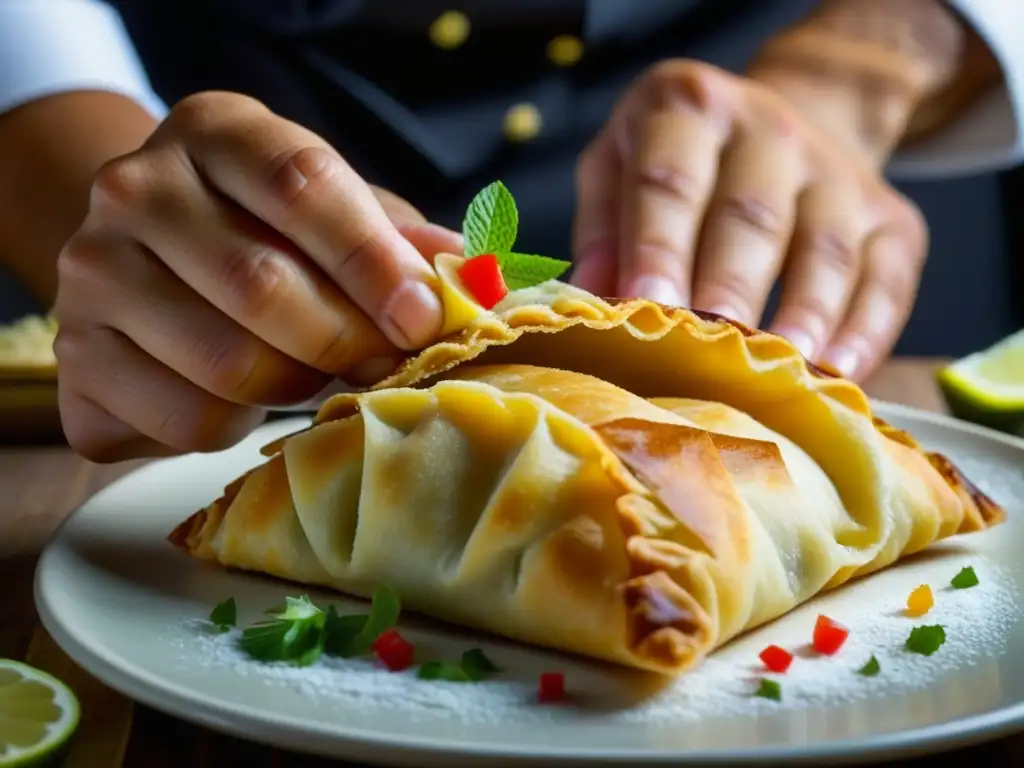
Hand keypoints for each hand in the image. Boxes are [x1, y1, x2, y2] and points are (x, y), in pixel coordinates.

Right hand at [54, 91, 460, 461]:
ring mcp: (92, 273)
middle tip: (386, 366)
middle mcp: (136, 190)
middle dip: (346, 341)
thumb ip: (399, 241)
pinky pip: (183, 419)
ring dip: (296, 386)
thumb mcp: (335, 212)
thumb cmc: (266, 232)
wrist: (152, 256)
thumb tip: (474, 283)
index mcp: (216, 134)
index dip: (373, 260)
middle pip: (260, 283)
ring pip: (225, 364)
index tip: (423, 318)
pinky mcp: (75, 358)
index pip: (303, 185)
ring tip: (316, 377)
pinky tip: (246, 400)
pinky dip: (237, 426)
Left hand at [571, 60, 926, 380]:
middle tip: (708, 357)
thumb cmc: (679, 166)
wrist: (781, 129)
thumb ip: (602, 228)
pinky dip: (864, 332)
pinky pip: (885, 280)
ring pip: (823, 250)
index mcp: (690, 110)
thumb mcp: (619, 167)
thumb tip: (593, 300)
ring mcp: (838, 175)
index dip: (659, 246)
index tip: (647, 306)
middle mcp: (770, 131)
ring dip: (802, 317)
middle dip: (728, 290)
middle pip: (751, 217)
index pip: (671, 180)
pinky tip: (837, 374)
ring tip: (778, 373)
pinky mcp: (892, 220)